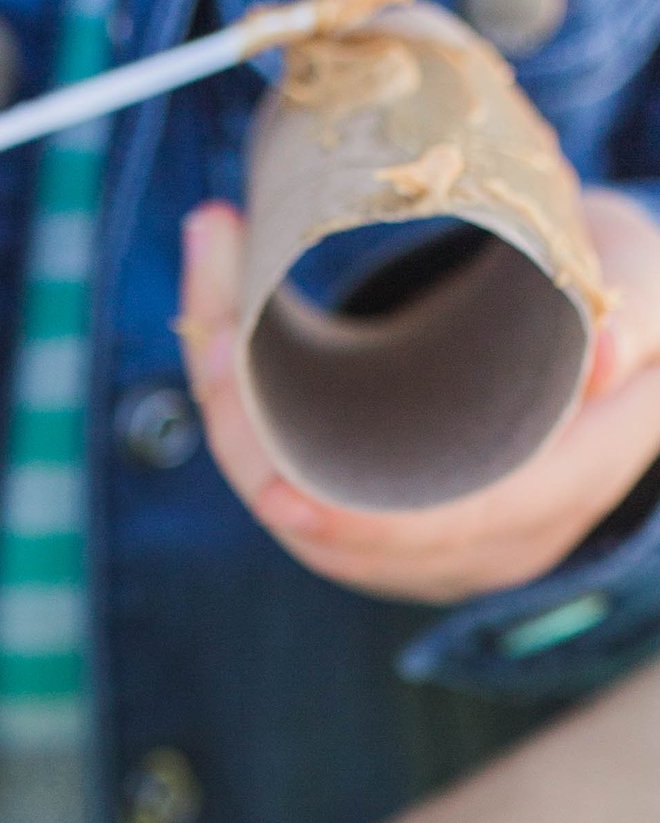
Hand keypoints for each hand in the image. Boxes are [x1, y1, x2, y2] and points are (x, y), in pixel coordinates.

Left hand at [178, 190, 659, 601]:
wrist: (591, 321)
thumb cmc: (622, 292)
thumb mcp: (646, 281)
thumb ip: (639, 312)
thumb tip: (612, 356)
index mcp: (565, 485)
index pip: (451, 531)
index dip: (360, 524)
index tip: (277, 493)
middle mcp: (490, 536)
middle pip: (345, 532)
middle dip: (259, 453)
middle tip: (211, 340)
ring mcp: (432, 541)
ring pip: (303, 517)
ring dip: (235, 427)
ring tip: (206, 310)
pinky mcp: (383, 517)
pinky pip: (296, 489)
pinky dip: (244, 423)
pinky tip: (214, 331)